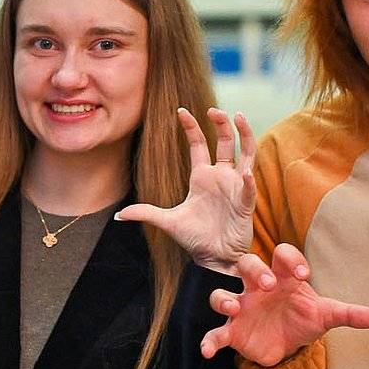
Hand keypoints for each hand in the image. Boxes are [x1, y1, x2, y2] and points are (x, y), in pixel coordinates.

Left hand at [116, 107, 257, 272]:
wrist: (214, 258)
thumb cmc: (196, 238)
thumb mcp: (167, 221)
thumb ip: (146, 213)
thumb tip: (119, 214)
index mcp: (202, 177)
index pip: (199, 144)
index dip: (191, 127)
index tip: (181, 110)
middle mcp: (221, 176)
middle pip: (225, 141)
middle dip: (221, 123)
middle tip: (214, 109)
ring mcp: (236, 187)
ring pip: (247, 153)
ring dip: (245, 135)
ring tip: (239, 117)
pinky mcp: (246, 203)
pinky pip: (249, 188)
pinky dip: (248, 180)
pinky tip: (244, 173)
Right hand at [200, 243, 368, 365]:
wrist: (286, 344)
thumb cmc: (303, 318)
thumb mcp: (326, 315)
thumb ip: (348, 314)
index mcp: (282, 278)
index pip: (282, 256)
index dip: (291, 259)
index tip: (304, 274)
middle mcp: (258, 289)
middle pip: (247, 265)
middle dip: (255, 271)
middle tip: (266, 283)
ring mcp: (242, 308)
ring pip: (222, 294)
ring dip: (224, 299)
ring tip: (234, 308)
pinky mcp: (232, 332)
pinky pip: (215, 333)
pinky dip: (209, 341)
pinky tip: (207, 351)